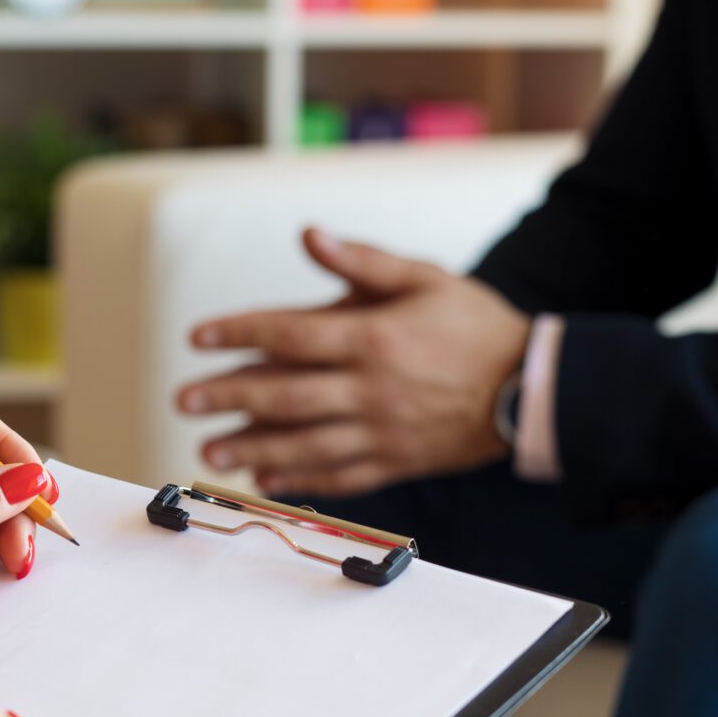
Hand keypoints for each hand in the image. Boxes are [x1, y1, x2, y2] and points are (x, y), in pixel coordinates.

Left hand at [177, 229, 531, 496]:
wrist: (532, 387)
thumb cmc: (476, 326)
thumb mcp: (426, 278)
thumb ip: (364, 261)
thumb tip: (309, 236)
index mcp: (375, 337)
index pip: (291, 335)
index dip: (240, 333)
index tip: (199, 337)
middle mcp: (372, 389)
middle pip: (286, 395)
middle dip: (229, 397)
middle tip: (185, 400)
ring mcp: (383, 432)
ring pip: (304, 444)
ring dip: (252, 447)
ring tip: (210, 449)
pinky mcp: (396, 462)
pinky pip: (339, 477)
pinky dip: (298, 479)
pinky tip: (263, 479)